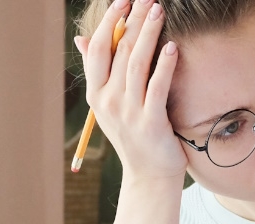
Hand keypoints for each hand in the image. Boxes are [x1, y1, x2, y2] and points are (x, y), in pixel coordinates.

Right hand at [74, 0, 187, 182]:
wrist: (150, 175)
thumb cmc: (134, 135)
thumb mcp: (110, 104)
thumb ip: (99, 72)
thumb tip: (82, 39)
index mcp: (96, 94)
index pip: (98, 49)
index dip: (109, 23)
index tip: (122, 1)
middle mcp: (108, 101)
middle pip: (119, 51)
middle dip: (133, 21)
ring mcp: (129, 112)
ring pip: (137, 64)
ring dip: (148, 34)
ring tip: (160, 12)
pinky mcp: (151, 122)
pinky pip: (157, 87)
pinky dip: (165, 65)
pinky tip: (172, 47)